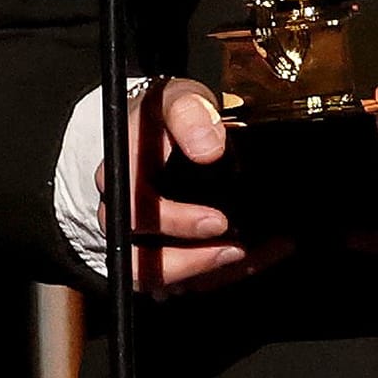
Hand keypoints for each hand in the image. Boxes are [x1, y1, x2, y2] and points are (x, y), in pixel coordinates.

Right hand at [96, 78, 291, 295]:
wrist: (158, 131)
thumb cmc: (167, 118)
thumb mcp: (177, 98)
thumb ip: (189, 112)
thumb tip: (208, 147)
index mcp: (120, 174)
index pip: (134, 211)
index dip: (174, 223)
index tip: (216, 221)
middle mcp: (120, 213)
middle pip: (140, 260)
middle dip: (193, 260)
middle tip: (236, 246)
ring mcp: (136, 239)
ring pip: (161, 279)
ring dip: (208, 273)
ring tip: (250, 256)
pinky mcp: (159, 256)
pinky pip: (183, 279)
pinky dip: (221, 273)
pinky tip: (258, 256)